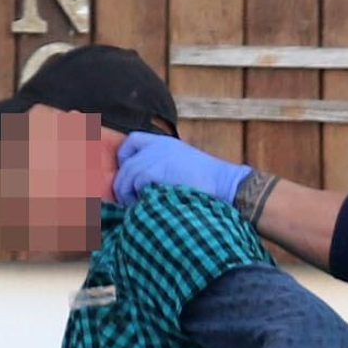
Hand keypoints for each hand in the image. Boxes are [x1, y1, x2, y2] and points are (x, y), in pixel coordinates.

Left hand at [114, 132, 250, 208]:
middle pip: (126, 161)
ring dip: (127, 193)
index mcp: (165, 143)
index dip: (124, 158)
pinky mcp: (156, 169)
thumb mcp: (183, 168)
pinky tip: (145, 205)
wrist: (225, 184)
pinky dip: (137, 196)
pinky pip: (135, 182)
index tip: (128, 177)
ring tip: (135, 207)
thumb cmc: (209, 185)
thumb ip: (163, 169)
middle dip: (123, 183)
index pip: (132, 140)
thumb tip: (140, 187)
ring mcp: (157, 155)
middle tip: (128, 201)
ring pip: (127, 174)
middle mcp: (158, 145)